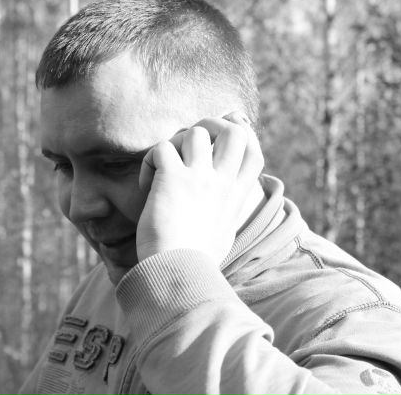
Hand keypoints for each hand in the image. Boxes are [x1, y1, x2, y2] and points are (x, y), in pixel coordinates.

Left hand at [136, 112, 263, 263]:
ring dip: (176, 143)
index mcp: (235, 196)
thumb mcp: (222, 234)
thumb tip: (224, 206)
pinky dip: (149, 161)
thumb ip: (225, 212)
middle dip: (212, 125)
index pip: (253, 151)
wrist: (177, 274)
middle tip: (190, 143)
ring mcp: (199, 178)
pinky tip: (146, 185)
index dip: (242, 133)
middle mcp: (222, 182)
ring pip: (195, 132)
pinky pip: (161, 148)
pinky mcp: (172, 179)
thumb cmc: (195, 262)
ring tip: (164, 168)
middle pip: (233, 130)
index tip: (223, 135)